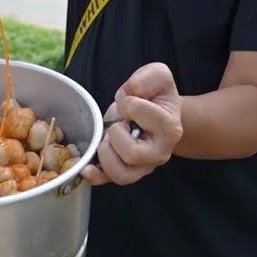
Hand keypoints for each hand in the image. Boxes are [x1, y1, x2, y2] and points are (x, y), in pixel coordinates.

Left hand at [81, 63, 182, 185]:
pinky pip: (108, 181)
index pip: (137, 112)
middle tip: (119, 123)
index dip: (127, 103)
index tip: (130, 102)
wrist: (157, 113)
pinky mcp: (126, 172)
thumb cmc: (155, 97)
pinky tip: (87, 167)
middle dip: (115, 132)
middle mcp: (160, 153)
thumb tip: (131, 93)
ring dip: (106, 152)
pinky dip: (95, 175)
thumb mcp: (158, 76)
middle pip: (131, 154)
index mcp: (170, 128)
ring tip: (109, 138)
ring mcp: (143, 167)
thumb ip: (149, 76)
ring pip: (120, 173)